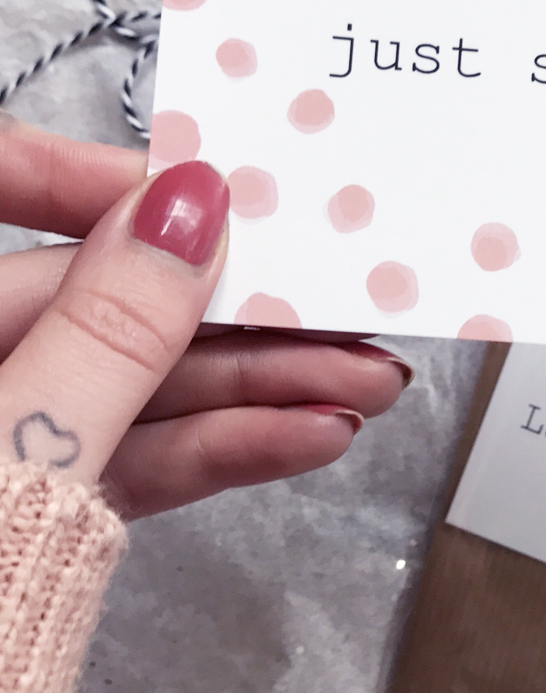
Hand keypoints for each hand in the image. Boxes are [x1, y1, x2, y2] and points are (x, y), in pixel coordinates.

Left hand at [0, 114, 409, 517]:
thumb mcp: (17, 448)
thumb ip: (107, 334)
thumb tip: (192, 206)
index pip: (0, 187)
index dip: (99, 174)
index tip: (210, 179)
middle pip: (99, 303)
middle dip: (228, 310)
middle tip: (337, 297)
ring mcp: (10, 443)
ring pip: (132, 390)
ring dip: (254, 389)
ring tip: (363, 382)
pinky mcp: (42, 517)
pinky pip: (133, 465)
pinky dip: (220, 451)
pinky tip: (309, 434)